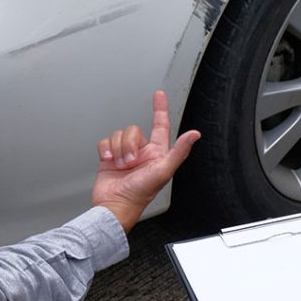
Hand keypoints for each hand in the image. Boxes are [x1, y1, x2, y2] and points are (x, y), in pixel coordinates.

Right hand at [91, 91, 199, 232]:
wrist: (114, 205)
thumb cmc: (139, 194)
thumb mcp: (164, 171)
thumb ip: (179, 151)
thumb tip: (194, 135)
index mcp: (157, 153)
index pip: (160, 125)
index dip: (160, 109)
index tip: (159, 95)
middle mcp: (141, 152)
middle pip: (133, 130)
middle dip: (129, 144)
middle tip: (130, 162)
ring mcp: (125, 154)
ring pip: (118, 135)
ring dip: (118, 150)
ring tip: (121, 167)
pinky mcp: (110, 158)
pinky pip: (106, 142)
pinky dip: (106, 150)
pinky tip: (109, 162)